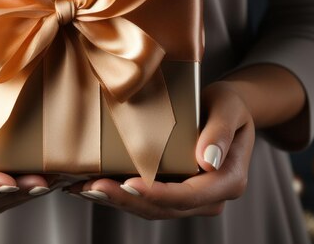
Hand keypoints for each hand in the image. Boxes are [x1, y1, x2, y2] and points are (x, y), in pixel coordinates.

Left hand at [66, 81, 254, 218]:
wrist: (228, 110)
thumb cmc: (229, 105)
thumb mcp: (229, 107)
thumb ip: (220, 131)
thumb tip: (207, 161)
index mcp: (228, 181)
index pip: (190, 196)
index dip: (158, 193)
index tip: (129, 183)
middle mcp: (209, 197)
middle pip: (164, 208)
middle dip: (126, 199)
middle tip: (93, 187)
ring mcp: (190, 198)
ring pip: (150, 208)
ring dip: (115, 201)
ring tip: (84, 188)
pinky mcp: (172, 191)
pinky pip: (144, 199)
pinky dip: (117, 194)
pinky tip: (89, 186)